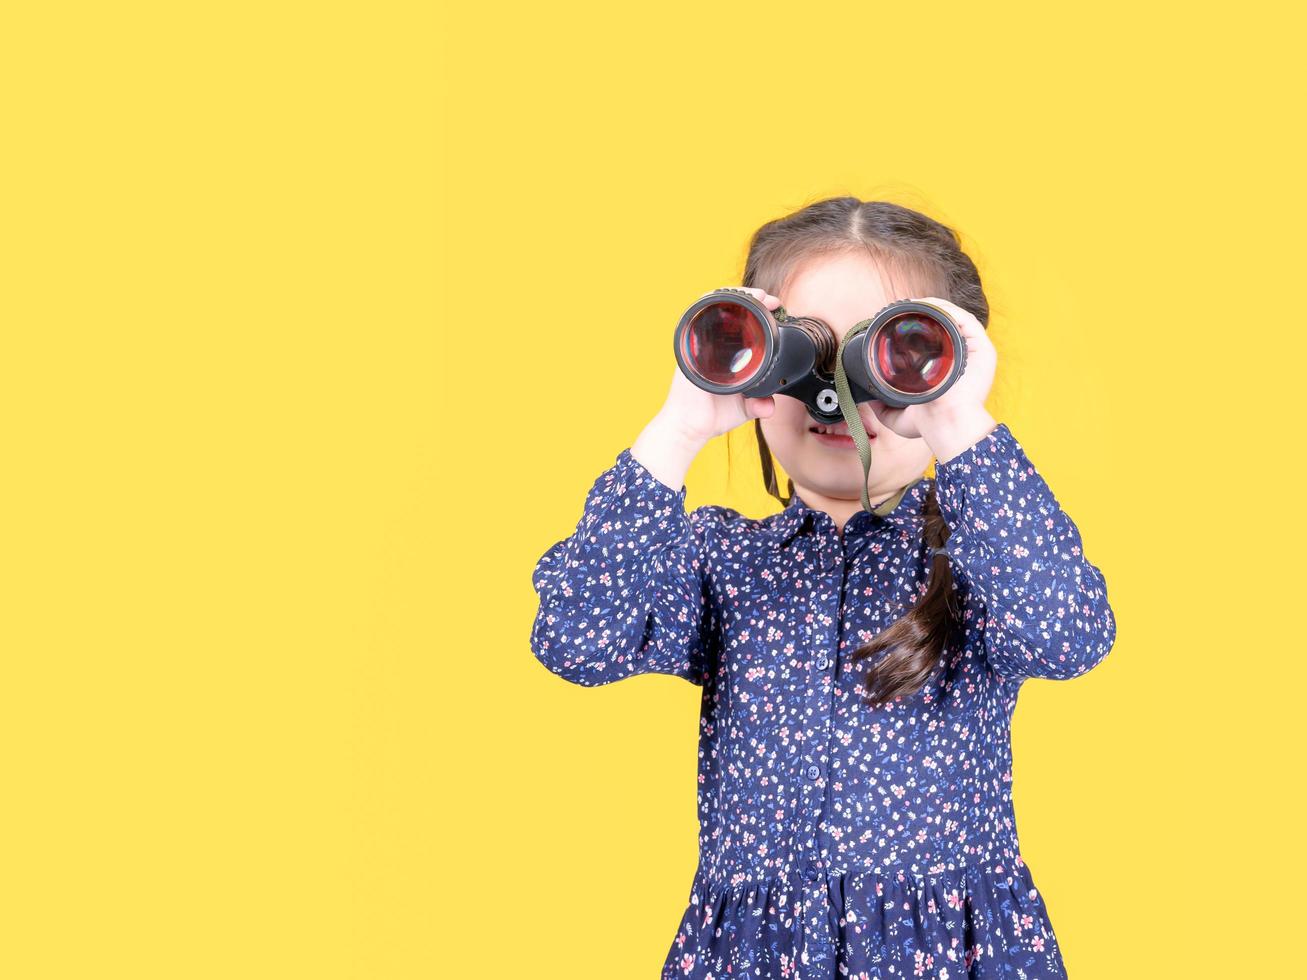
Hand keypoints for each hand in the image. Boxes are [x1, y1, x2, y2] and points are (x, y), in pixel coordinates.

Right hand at [655, 286, 779, 445]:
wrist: (692, 427)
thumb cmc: (712, 416)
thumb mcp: (744, 408)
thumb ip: (759, 405)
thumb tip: (770, 406)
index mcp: (726, 356)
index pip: (741, 326)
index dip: (758, 314)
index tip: (777, 311)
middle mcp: (712, 346)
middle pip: (729, 311)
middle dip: (751, 299)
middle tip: (770, 300)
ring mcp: (700, 343)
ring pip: (714, 306)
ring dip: (736, 296)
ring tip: (757, 296)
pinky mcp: (689, 345)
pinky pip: (696, 314)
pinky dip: (710, 300)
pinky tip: (726, 296)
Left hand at [864, 296, 995, 439]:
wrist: (944, 424)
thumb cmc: (929, 424)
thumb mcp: (898, 417)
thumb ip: (883, 407)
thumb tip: (868, 397)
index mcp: (947, 370)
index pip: (934, 341)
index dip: (916, 328)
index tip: (894, 323)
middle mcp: (962, 358)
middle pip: (943, 326)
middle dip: (922, 314)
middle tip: (899, 310)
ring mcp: (973, 351)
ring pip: (953, 319)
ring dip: (931, 307)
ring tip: (909, 304)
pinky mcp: (982, 348)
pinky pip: (964, 319)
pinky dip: (945, 309)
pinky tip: (926, 305)